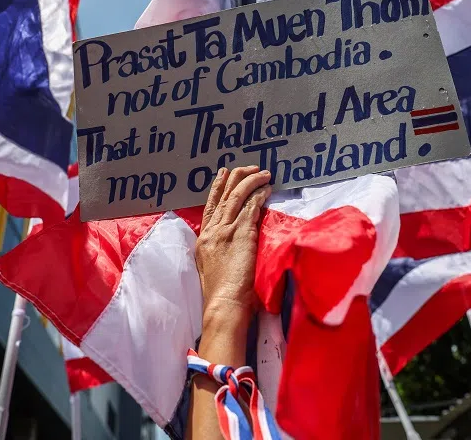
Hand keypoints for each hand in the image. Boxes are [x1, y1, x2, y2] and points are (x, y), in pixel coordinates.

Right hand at [195, 166, 271, 326]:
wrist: (223, 304)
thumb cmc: (221, 293)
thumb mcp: (210, 266)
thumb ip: (217, 250)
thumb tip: (228, 242)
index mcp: (203, 239)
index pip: (210, 207)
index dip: (217, 188)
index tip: (224, 174)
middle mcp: (212, 231)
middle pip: (223, 197)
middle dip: (235, 178)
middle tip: (247, 167)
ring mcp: (225, 231)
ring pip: (237, 197)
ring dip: (251, 182)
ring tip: (262, 173)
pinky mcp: (241, 234)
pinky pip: (251, 208)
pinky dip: (259, 196)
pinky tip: (267, 189)